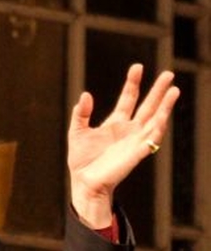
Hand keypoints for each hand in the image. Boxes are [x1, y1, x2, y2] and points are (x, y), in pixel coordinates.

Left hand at [68, 63, 179, 227]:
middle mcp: (129, 130)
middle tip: (168, 74)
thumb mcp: (77, 132)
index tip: (137, 67)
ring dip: (165, 106)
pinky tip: (163, 116)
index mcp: (115, 123)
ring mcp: (134, 141)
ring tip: (173, 91)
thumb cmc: (82, 161)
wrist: (85, 183)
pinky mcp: (136, 154)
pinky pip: (151, 140)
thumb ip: (81, 114)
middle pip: (148, 106)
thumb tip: (85, 95)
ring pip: (155, 120)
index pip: (128, 98)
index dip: (133, 83)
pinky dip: (158, 128)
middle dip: (158, 91)